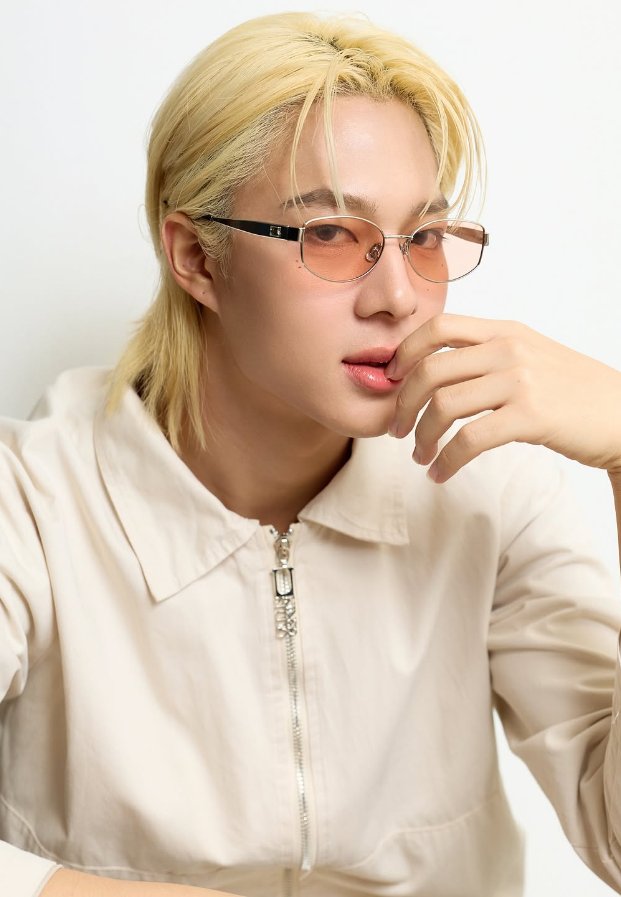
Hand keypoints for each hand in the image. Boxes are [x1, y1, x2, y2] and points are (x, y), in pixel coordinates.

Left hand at [385, 314, 620, 483]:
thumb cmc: (574, 393)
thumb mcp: (531, 357)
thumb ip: (488, 356)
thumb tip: (436, 372)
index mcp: (505, 331)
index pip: (439, 327)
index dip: (405, 352)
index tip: (391, 380)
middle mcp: (509, 349)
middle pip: (430, 369)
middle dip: (403, 404)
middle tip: (397, 430)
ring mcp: (521, 381)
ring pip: (444, 405)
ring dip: (422, 437)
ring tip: (420, 457)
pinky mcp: (531, 416)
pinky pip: (469, 440)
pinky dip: (447, 461)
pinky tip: (441, 474)